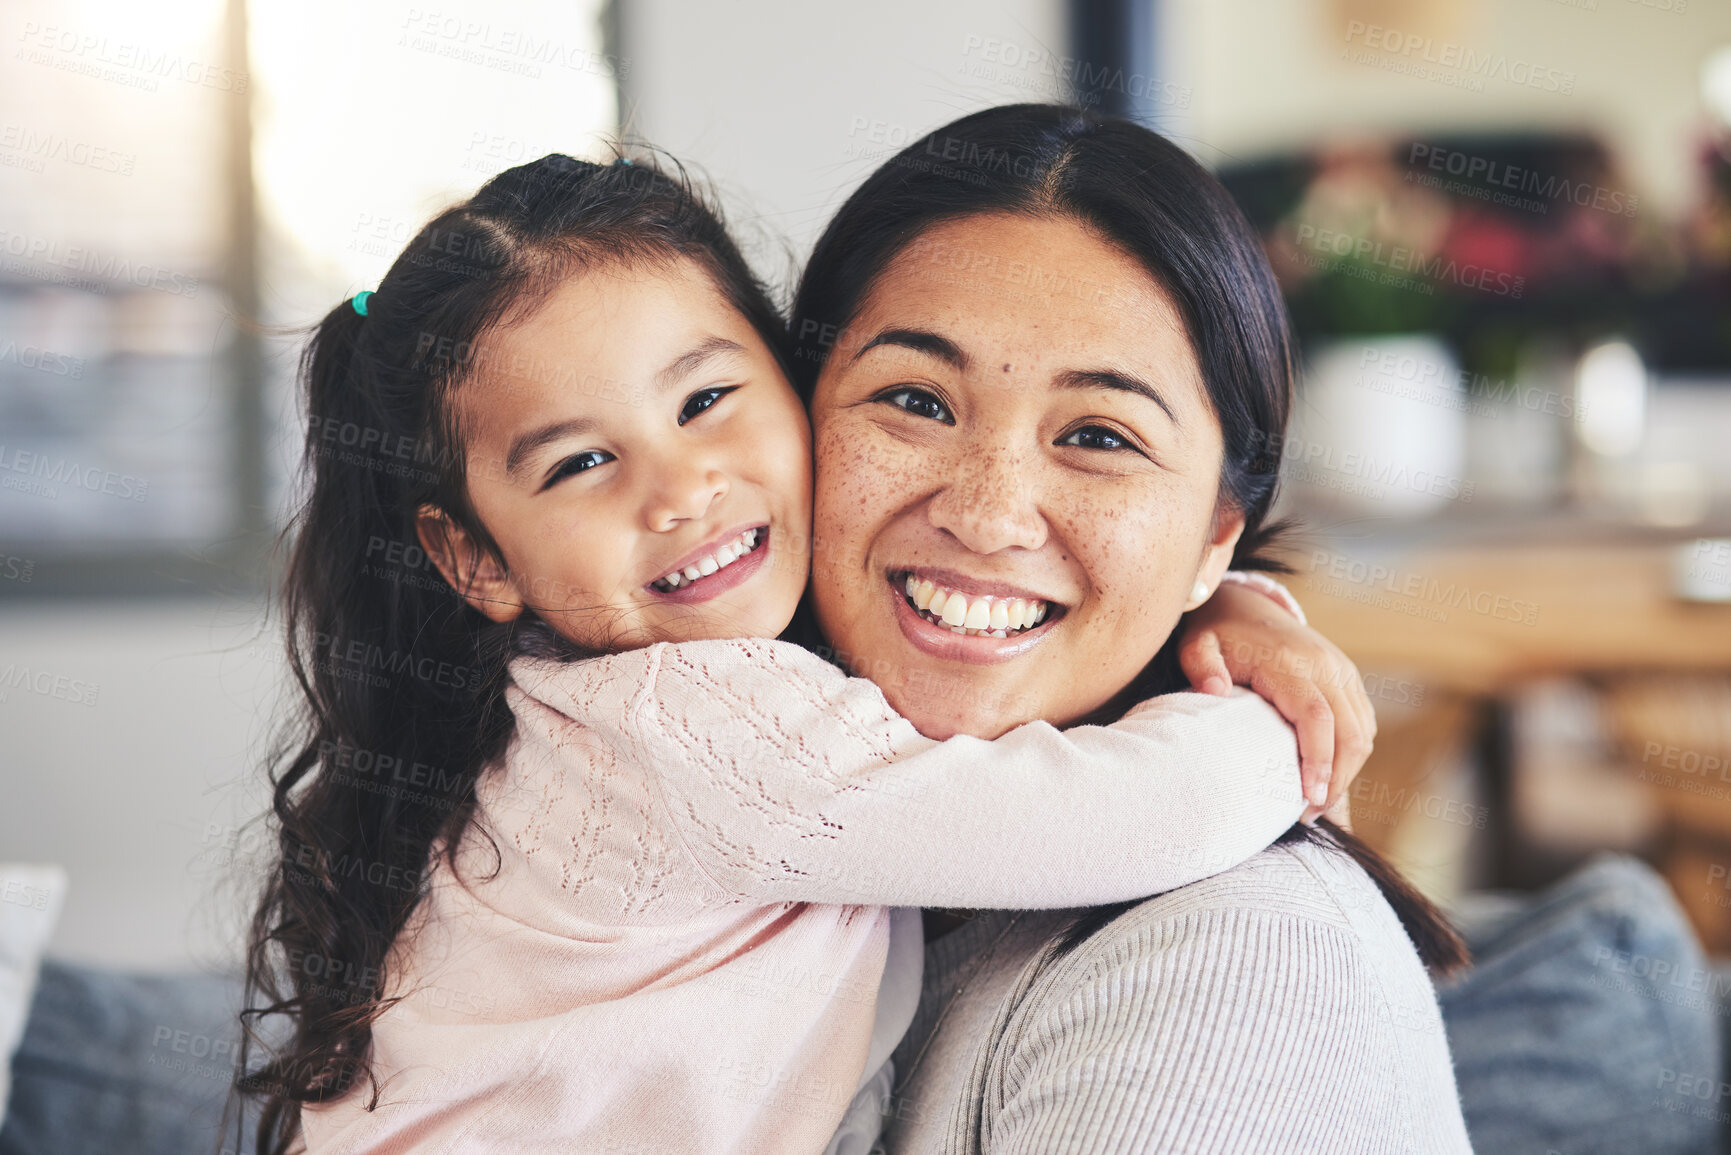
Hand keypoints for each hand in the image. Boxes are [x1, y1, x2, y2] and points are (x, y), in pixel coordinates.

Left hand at [1178, 581, 1375, 819]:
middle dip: (1337, 779)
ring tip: (1315, 805)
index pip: (1316, 717)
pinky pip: (1363, 723)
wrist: (1246, 604)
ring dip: (1347, 772)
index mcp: (1290, 662)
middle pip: (1350, 732)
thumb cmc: (1216, 633)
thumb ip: (1200, 666)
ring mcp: (1342, 670)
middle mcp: (1325, 664)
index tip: (1308, 799)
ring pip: (1363, 732)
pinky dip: (1352, 755)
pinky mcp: (1347, 678)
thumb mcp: (1196, 644)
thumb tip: (1214, 690)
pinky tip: (1327, 779)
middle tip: (1310, 815)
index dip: (1318, 760)